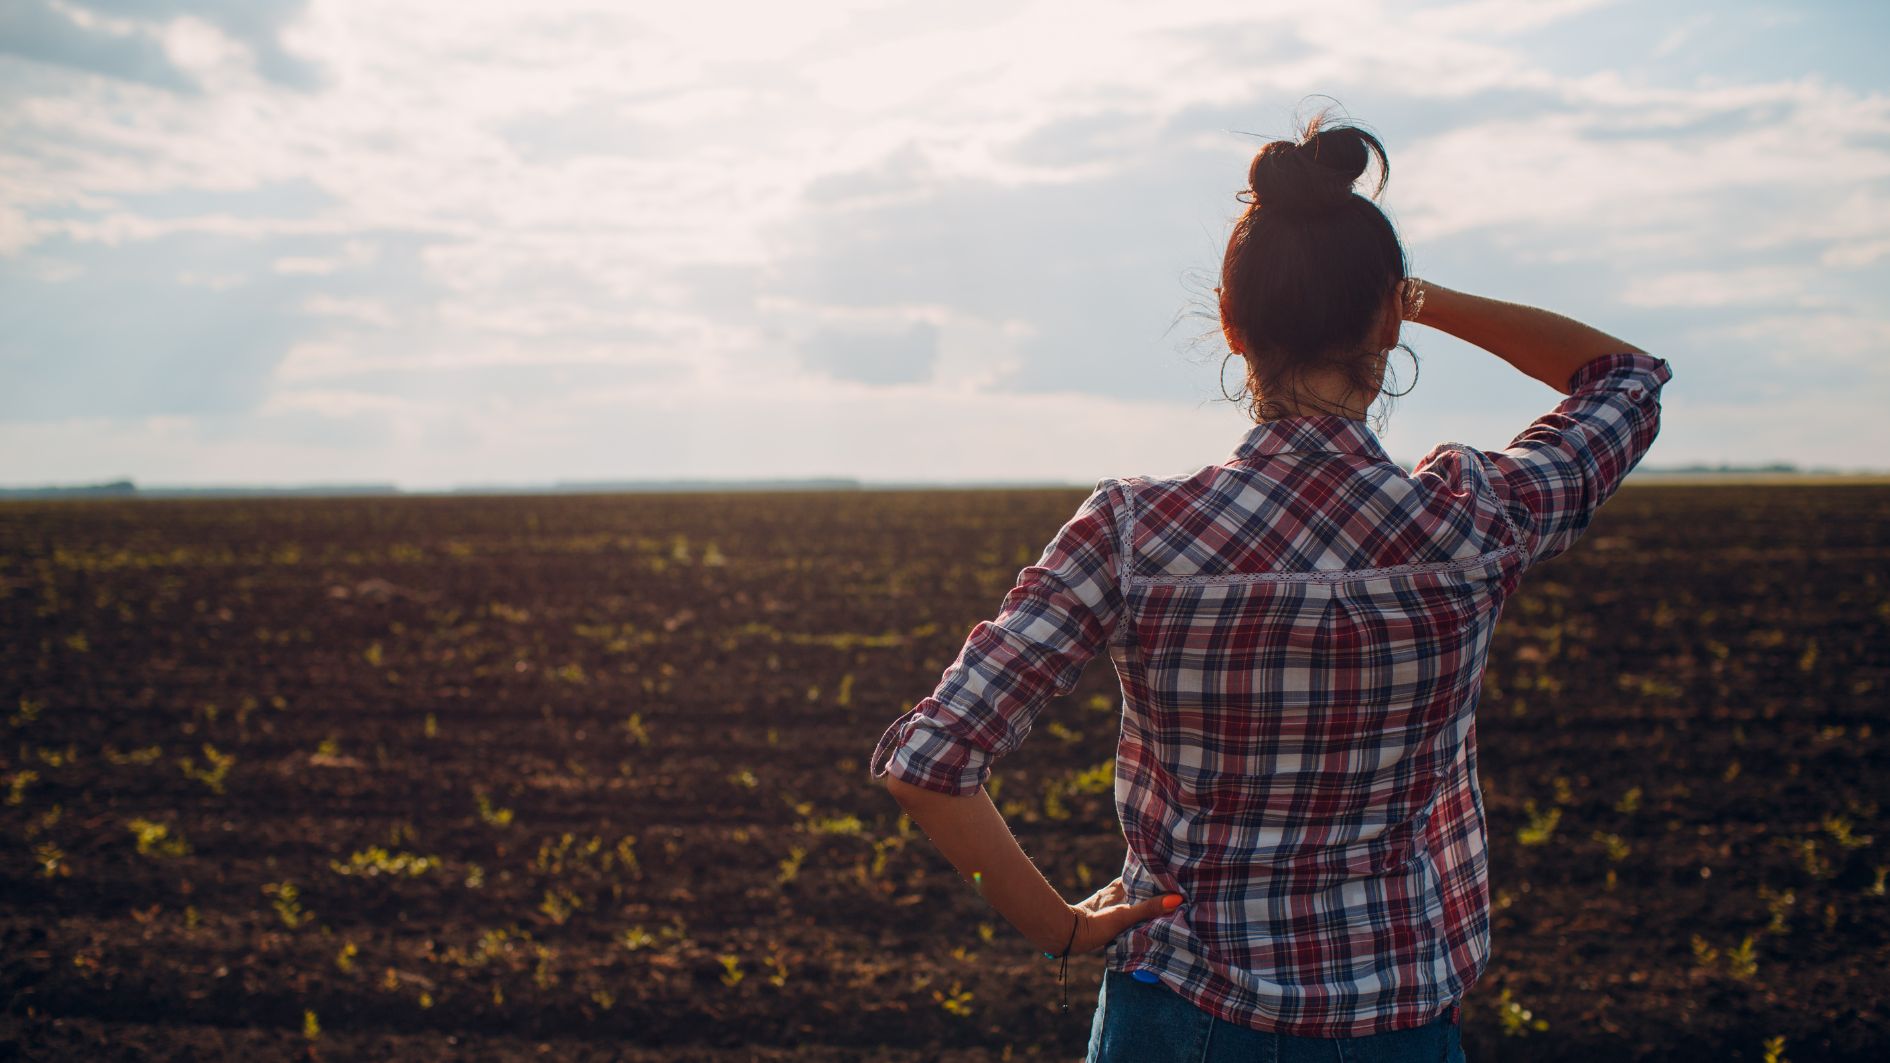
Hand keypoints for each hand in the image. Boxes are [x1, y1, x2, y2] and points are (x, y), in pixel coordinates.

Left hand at [1058, 877, 1183, 955]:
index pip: (1141, 876)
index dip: (1156, 876)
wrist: (1068, 935)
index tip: (1174, 875)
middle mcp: (1114, 893)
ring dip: (1146, 902)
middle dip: (1155, 890)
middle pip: (1139, 888)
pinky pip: (1127, 913)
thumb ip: (1149, 908)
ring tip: (1167, 905)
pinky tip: (1147, 920)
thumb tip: (1177, 899)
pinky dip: (1137, 914)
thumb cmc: (1095, 922)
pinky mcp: (1106, 918)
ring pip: (1132, 900)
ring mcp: (1109, 905)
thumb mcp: (1125, 915)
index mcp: (1119, 887)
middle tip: (1176, 891)